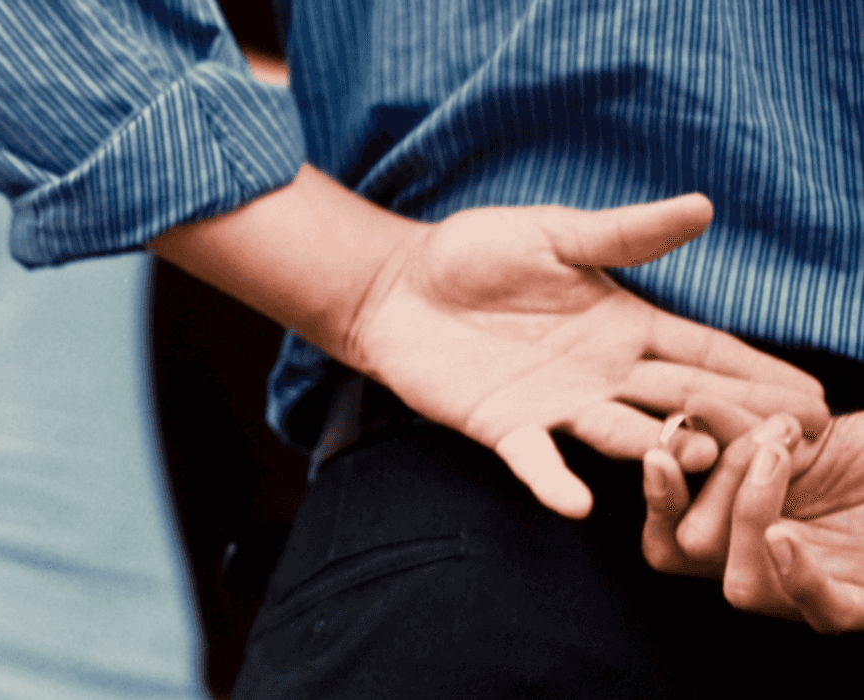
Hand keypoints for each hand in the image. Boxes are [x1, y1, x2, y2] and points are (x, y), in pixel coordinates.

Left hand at [347, 195, 828, 517]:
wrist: (397, 286)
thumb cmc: (476, 254)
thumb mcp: (554, 234)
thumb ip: (623, 234)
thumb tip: (704, 206)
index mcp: (624, 325)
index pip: (704, 352)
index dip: (757, 372)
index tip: (815, 398)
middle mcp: (602, 373)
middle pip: (684, 399)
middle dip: (741, 419)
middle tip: (801, 444)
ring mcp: (556, 405)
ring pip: (625, 433)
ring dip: (663, 448)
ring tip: (707, 458)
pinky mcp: (504, 427)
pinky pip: (535, 460)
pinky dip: (555, 481)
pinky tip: (579, 503)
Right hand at [643, 401, 863, 631]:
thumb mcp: (802, 427)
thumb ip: (743, 424)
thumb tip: (688, 408)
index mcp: (741, 527)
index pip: (668, 532)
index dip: (655, 499)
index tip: (662, 451)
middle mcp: (767, 565)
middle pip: (692, 552)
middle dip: (714, 482)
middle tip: (761, 435)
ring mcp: (817, 588)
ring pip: (740, 587)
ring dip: (747, 515)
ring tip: (775, 458)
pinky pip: (818, 611)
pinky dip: (794, 575)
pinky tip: (783, 536)